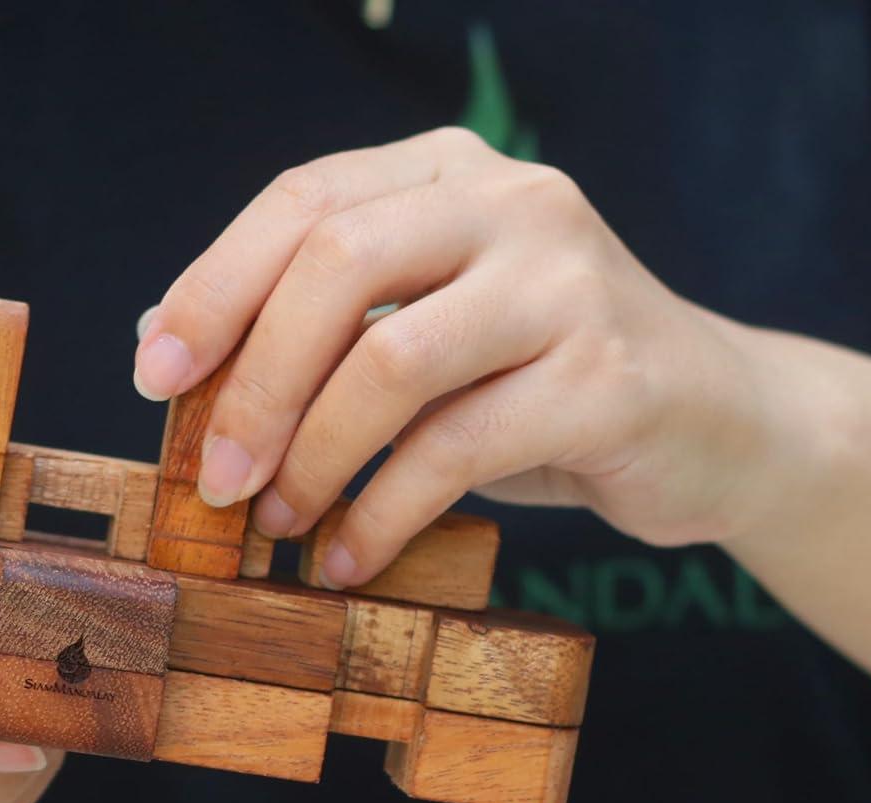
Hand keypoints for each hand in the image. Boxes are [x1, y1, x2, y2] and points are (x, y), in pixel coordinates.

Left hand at [133, 127, 783, 586]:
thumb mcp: (423, 337)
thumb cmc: (536, 384)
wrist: (716, 425)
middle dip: (253, 385)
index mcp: (450, 174)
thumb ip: (319, 329)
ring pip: (392, 361)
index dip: (212, 288)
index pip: (304, 202)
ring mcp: (568, 284)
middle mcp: (512, 204)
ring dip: (311, 458)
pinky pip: (453, 451)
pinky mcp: (608, 378)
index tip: (154, 378)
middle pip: (337, 267)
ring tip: (276, 525)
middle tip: (214, 481)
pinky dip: (379, 516)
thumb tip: (166, 351)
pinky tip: (346, 560)